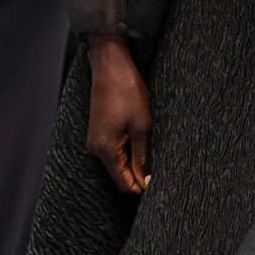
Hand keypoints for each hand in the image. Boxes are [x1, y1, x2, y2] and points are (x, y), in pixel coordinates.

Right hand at [87, 36, 151, 194]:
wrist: (110, 65)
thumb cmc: (127, 92)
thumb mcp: (142, 127)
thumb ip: (143, 157)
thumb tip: (146, 182)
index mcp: (106, 150)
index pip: (124, 184)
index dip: (141, 188)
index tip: (159, 185)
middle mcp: (95, 149)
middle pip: (119, 176)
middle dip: (138, 177)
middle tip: (160, 171)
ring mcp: (94, 140)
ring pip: (117, 163)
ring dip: (133, 164)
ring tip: (151, 154)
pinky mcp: (98, 131)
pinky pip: (113, 151)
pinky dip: (127, 152)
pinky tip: (140, 143)